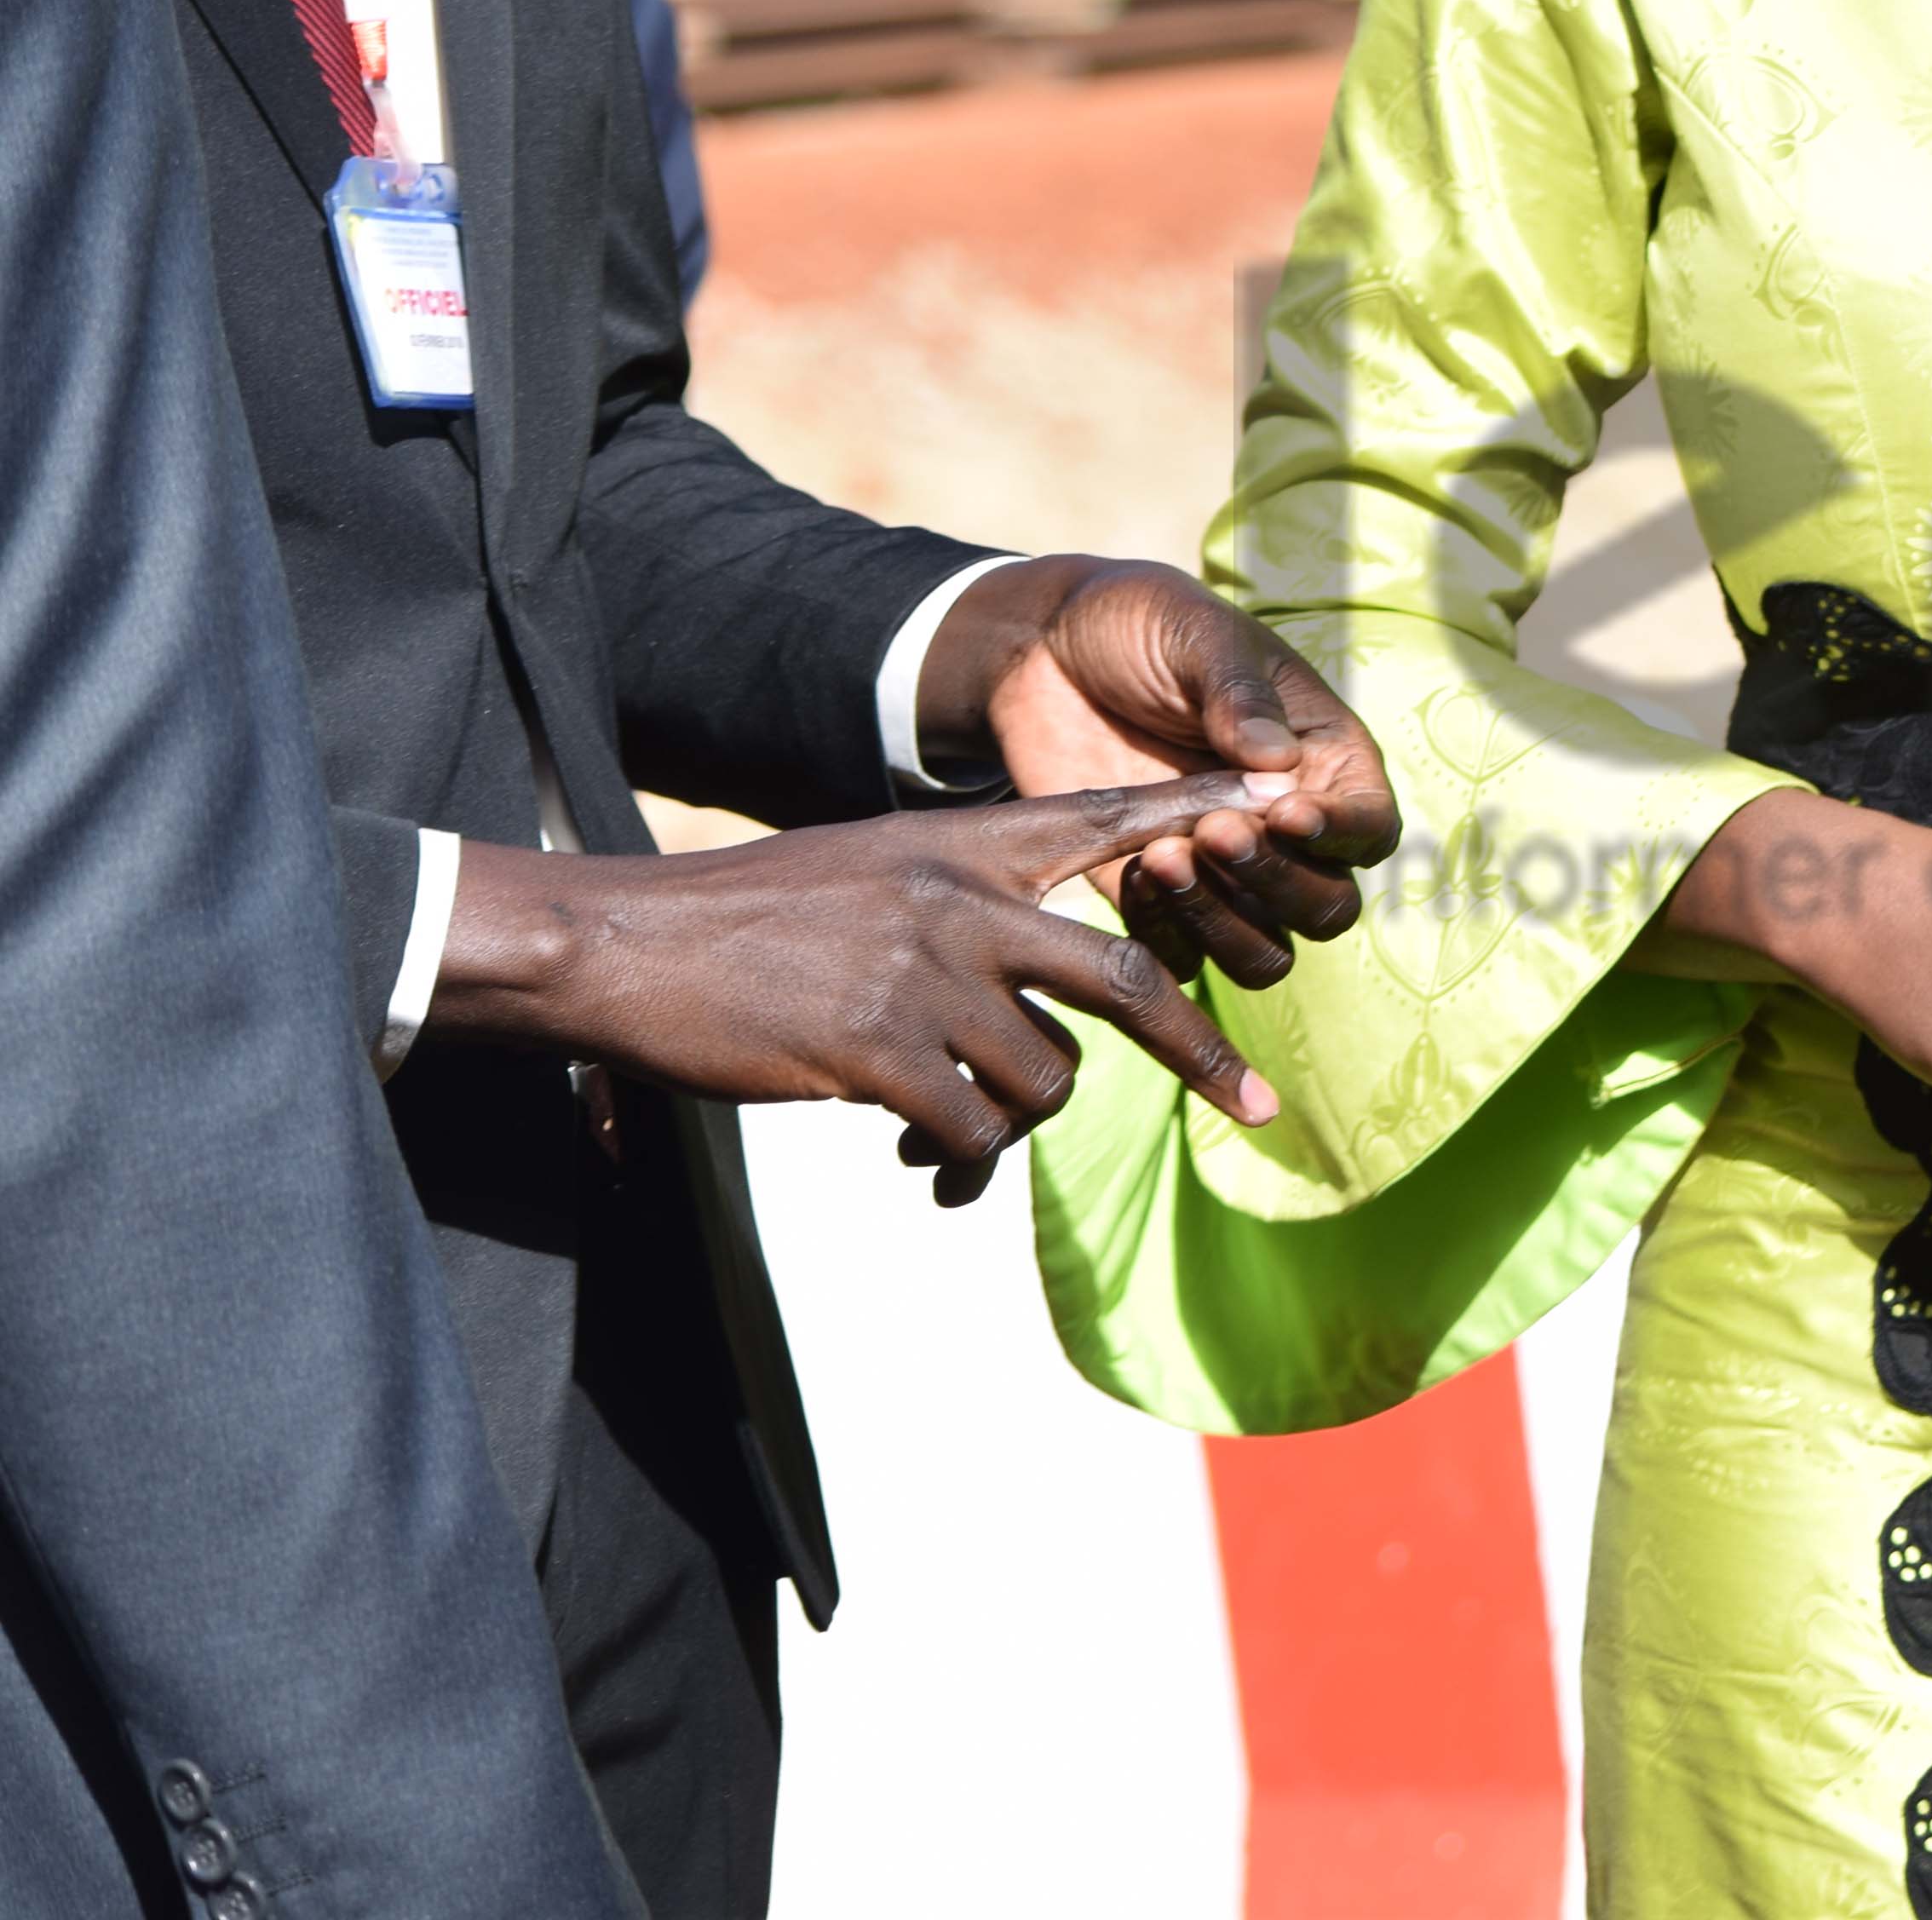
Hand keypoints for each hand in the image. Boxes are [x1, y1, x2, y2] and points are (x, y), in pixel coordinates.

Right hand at [439, 776, 1303, 1205]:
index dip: (1196, 806)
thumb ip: (957, 911)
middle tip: (1256, 1108)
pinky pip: (970, 1131)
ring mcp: (923, 975)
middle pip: (1125, 975)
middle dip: (1198, 1051)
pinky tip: (920, 1165)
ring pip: (1044, 1078)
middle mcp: (959, 900)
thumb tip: (1030, 1012)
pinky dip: (960, 1164)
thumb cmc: (742, 919)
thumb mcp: (866, 870)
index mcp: (961, 845)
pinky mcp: (876, 1051)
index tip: (1281, 795)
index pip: (1104, 816)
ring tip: (954, 1145)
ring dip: (1014, 1128)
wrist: (622, 945)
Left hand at [918, 557, 1399, 985]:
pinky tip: (1128, 872)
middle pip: (1327, 906)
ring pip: (1263, 951)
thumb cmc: (1141, 625)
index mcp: (1321, 760)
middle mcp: (1284, 830)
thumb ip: (1238, 693)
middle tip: (1213, 830)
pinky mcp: (1154, 898)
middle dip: (1278, 881)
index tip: (1285, 811)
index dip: (1342, 834)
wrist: (1042, 650)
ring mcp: (1220, 874)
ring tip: (1162, 855)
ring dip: (1223, 920)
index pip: (1370, 826)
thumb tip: (1277, 764)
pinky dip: (1162, 936)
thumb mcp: (1196, 634)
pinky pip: (1181, 958)